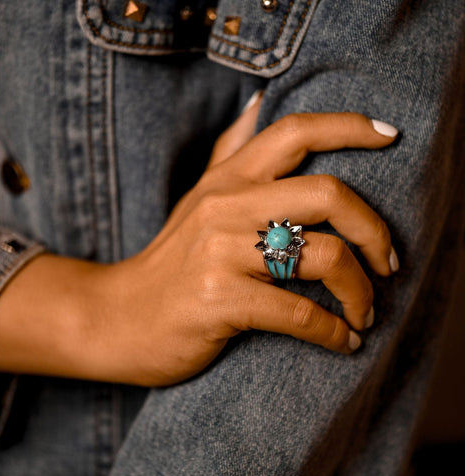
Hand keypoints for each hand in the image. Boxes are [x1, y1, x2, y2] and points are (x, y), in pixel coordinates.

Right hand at [0, 100, 397, 385]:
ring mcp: (220, 253)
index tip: (390, 138)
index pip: (295, 132)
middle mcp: (225, 206)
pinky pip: (297, 313)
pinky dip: (332, 331)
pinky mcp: (218, 300)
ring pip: (323, 255)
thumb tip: (257, 103)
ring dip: (361, 290)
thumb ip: (228, 152)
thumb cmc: (171, 262)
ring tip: (367, 313)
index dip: (349, 127)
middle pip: (328, 194)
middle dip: (374, 231)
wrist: (117, 317)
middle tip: (388, 262)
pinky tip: (341, 342)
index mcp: (227, 180)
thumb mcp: (197, 199)